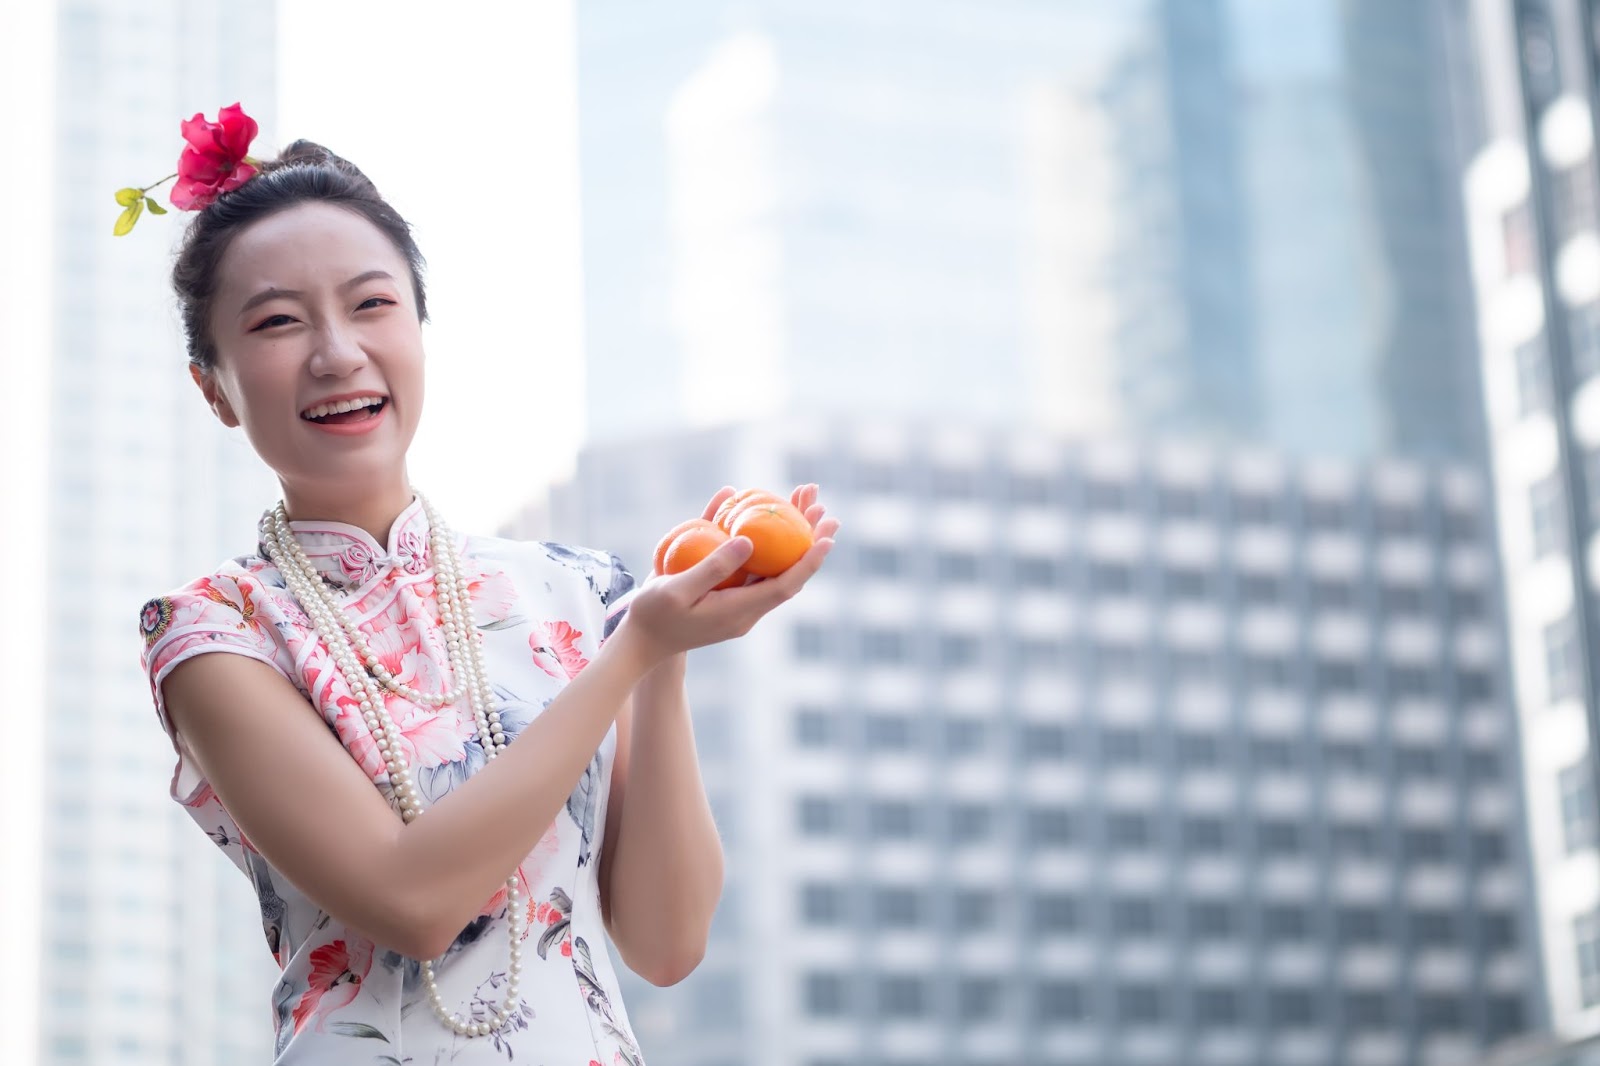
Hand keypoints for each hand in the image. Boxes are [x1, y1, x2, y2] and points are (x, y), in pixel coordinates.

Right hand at [617, 485, 839, 666]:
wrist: (642, 642)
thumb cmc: (654, 615)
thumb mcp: (677, 589)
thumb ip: (713, 566)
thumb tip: (749, 540)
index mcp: (738, 611)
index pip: (785, 585)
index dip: (809, 561)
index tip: (828, 537)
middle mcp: (748, 610)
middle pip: (788, 574)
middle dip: (808, 541)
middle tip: (822, 507)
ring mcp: (741, 605)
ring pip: (775, 569)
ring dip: (792, 539)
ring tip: (804, 504)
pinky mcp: (731, 598)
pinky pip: (755, 569)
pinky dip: (766, 544)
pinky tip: (762, 515)